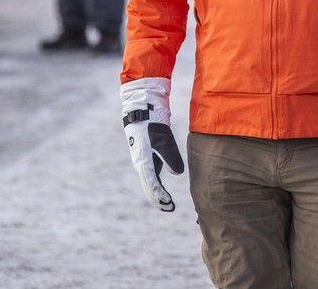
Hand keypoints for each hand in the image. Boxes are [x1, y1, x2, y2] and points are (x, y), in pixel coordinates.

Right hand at [120, 77, 184, 211]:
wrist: (141, 109)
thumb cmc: (151, 123)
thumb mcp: (163, 138)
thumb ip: (170, 156)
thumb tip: (177, 173)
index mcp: (143, 160)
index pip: (151, 183)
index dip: (159, 195)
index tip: (168, 203)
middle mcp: (140, 163)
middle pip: (148, 186)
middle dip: (158, 198)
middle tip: (169, 208)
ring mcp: (142, 160)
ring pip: (148, 182)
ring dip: (156, 193)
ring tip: (167, 204)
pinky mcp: (145, 156)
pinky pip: (150, 175)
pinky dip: (156, 184)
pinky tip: (162, 190)